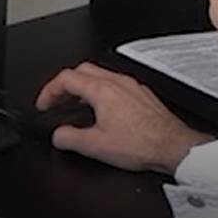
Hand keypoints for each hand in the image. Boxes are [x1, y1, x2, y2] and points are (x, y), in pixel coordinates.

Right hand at [35, 62, 210, 173]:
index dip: (49, 90)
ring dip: (83, 87)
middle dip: (64, 85)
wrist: (173, 147)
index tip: (44, 104)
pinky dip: (100, 92)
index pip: (66, 78)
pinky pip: (115, 84)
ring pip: (100, 75)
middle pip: (82, 70)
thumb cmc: (142, 144)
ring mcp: (131, 87)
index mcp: (102, 91)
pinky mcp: (142, 95)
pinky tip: (102, 110)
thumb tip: (58, 135)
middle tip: (57, 101)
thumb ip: (69, 138)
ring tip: (75, 105)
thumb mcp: (95, 146)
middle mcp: (118, 83)